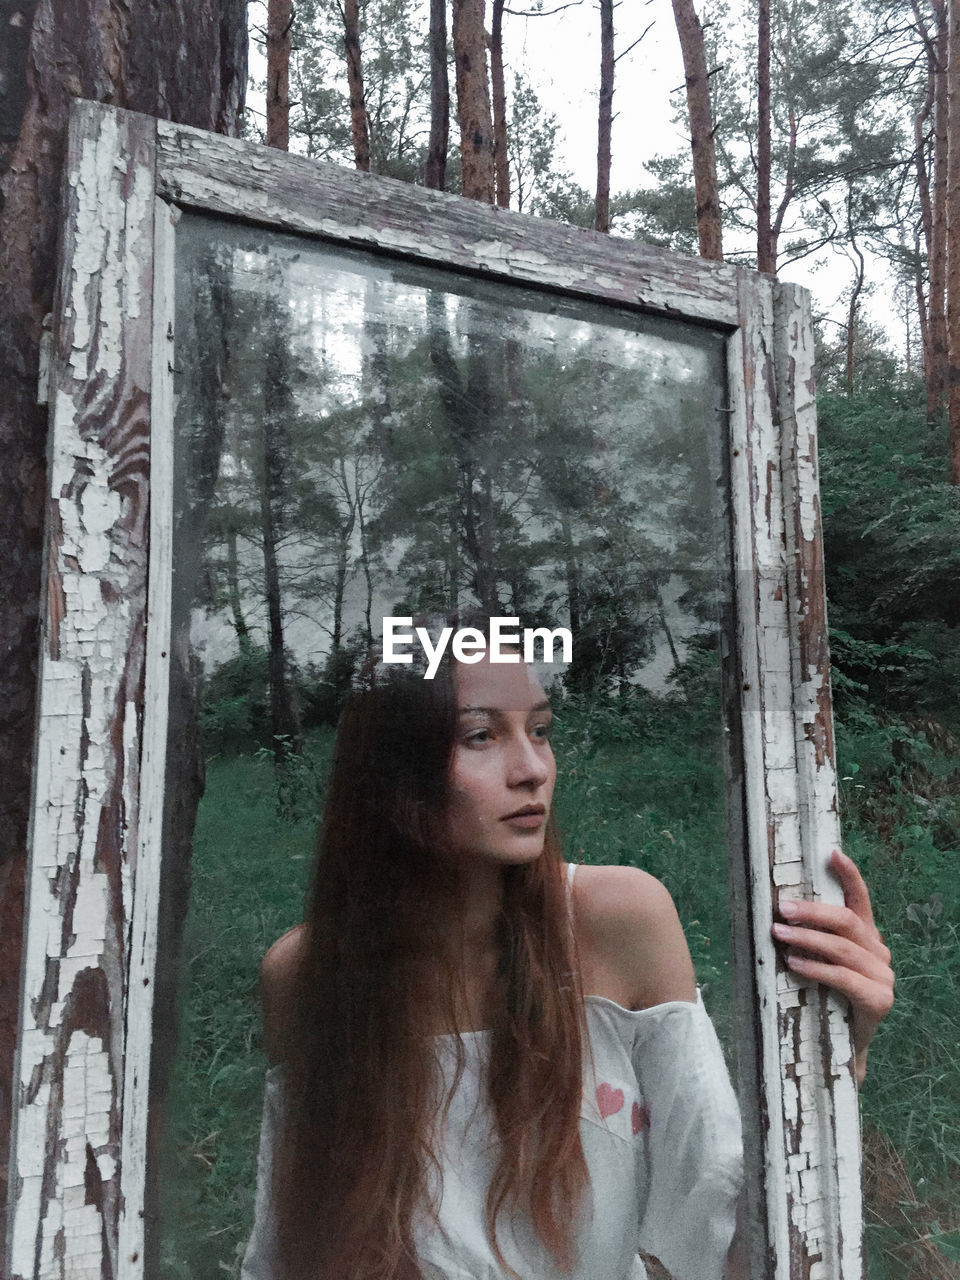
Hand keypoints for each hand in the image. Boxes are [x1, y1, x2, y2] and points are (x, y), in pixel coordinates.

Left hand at [771, 849, 893, 1082]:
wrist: (840, 1050)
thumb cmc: (823, 998)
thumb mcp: (817, 962)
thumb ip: (809, 938)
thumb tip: (774, 913)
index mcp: (866, 936)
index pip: (860, 899)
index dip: (849, 875)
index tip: (831, 853)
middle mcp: (879, 952)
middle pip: (847, 920)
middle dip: (812, 911)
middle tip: (781, 908)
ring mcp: (883, 977)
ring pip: (842, 948)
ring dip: (806, 938)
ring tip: (778, 934)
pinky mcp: (879, 1001)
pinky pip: (844, 979)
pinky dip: (816, 969)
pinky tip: (794, 964)